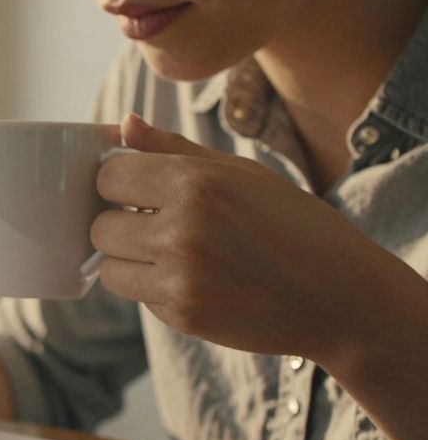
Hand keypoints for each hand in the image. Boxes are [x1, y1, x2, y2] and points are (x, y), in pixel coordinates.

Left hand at [91, 113, 386, 358]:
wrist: (339, 295)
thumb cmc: (290, 224)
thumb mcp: (239, 173)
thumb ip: (172, 149)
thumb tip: (123, 124)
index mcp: (195, 183)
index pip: (108, 176)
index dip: (119, 182)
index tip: (137, 190)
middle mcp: (183, 230)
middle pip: (100, 227)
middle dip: (121, 225)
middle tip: (155, 225)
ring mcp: (181, 278)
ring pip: (108, 268)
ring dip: (129, 262)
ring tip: (172, 254)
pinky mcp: (183, 316)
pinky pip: (138, 297)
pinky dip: (156, 290)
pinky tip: (197, 281)